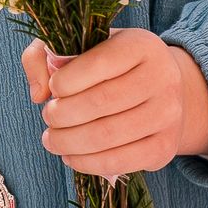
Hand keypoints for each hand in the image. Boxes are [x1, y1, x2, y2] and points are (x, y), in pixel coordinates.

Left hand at [23, 31, 207, 178]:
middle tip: (48, 117)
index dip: (65, 81)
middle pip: (100, 103)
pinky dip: (87, 163)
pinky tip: (71, 156)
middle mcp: (162, 77)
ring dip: (69, 142)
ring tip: (52, 140)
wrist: (162, 91)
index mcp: (141, 45)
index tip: (53, 88)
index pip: (98, 64)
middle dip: (62, 115)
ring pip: (107, 135)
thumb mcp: (80, 46)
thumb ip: (43, 55)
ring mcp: (168, 115)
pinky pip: (121, 161)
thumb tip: (38, 93)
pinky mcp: (165, 147)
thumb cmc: (112, 67)